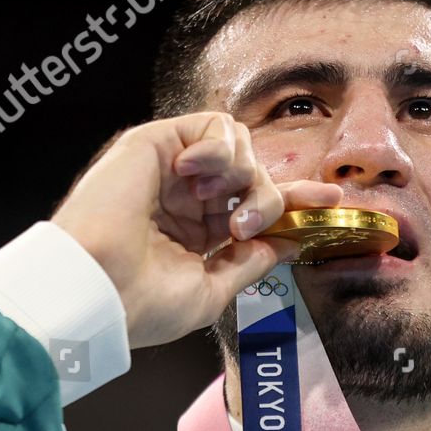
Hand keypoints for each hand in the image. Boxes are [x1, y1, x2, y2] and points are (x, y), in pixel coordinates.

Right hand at [51, 111, 342, 349]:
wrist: (98, 291)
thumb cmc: (141, 304)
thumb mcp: (212, 290)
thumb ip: (249, 262)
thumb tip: (287, 243)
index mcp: (195, 234)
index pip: (255, 207)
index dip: (295, 201)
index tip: (332, 201)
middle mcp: (186, 199)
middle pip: (255, 175)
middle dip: (269, 197)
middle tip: (246, 228)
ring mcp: (172, 170)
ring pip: (240, 147)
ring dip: (244, 176)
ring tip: (217, 207)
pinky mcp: (156, 143)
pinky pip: (213, 126)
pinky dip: (220, 148)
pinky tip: (197, 176)